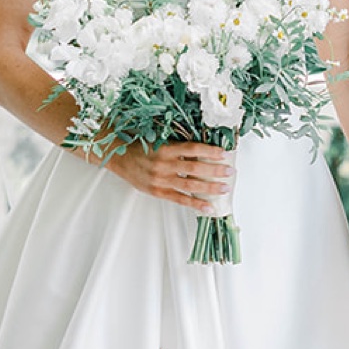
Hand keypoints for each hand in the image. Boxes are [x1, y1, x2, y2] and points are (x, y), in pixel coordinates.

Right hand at [109, 140, 233, 211]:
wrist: (118, 158)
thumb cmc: (140, 148)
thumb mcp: (159, 141)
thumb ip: (178, 147)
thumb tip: (202, 151)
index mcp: (165, 148)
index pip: (192, 149)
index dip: (209, 151)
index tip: (224, 153)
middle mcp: (164, 164)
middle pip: (194, 168)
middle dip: (215, 170)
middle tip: (230, 171)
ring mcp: (161, 180)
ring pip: (190, 185)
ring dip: (209, 187)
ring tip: (224, 188)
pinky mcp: (158, 192)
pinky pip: (180, 199)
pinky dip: (195, 203)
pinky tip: (207, 207)